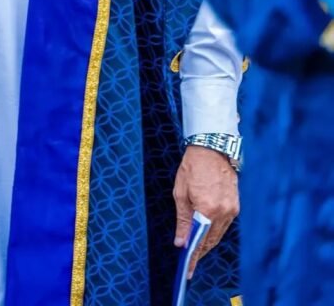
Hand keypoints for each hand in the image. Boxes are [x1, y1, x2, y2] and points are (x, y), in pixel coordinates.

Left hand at [173, 145, 238, 277]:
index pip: (200, 241)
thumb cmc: (193, 167)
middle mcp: (223, 212)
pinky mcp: (236, 205)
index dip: (193, 256)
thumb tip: (181, 241)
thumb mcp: (181, 193)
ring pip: (219, 234)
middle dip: (200, 251)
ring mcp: (232, 209)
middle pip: (211, 240)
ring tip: (196, 247)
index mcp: (207, 209)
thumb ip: (182, 220)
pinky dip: (216, 230)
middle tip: (190, 260)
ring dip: (208, 241)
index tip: (188, 269)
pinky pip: (225, 224)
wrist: (211, 149)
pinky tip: (207, 231)